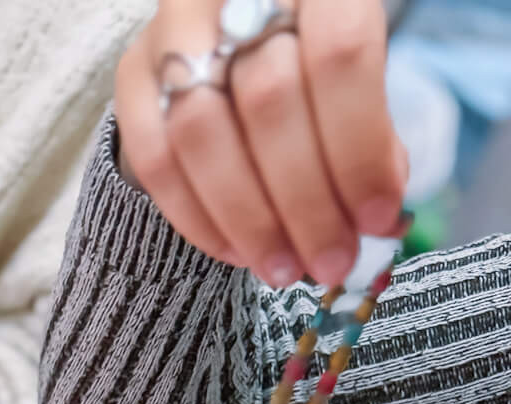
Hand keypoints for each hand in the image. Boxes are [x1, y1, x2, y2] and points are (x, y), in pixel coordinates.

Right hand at [117, 0, 405, 286]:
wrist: (242, 33)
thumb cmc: (315, 62)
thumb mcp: (361, 78)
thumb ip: (372, 137)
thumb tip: (376, 218)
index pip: (338, 56)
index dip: (360, 148)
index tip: (377, 219)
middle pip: (268, 102)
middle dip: (306, 201)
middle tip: (331, 262)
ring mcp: (176, 27)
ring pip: (202, 133)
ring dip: (249, 218)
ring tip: (284, 267)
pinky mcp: (133, 72)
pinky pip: (154, 157)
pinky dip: (196, 217)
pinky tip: (235, 251)